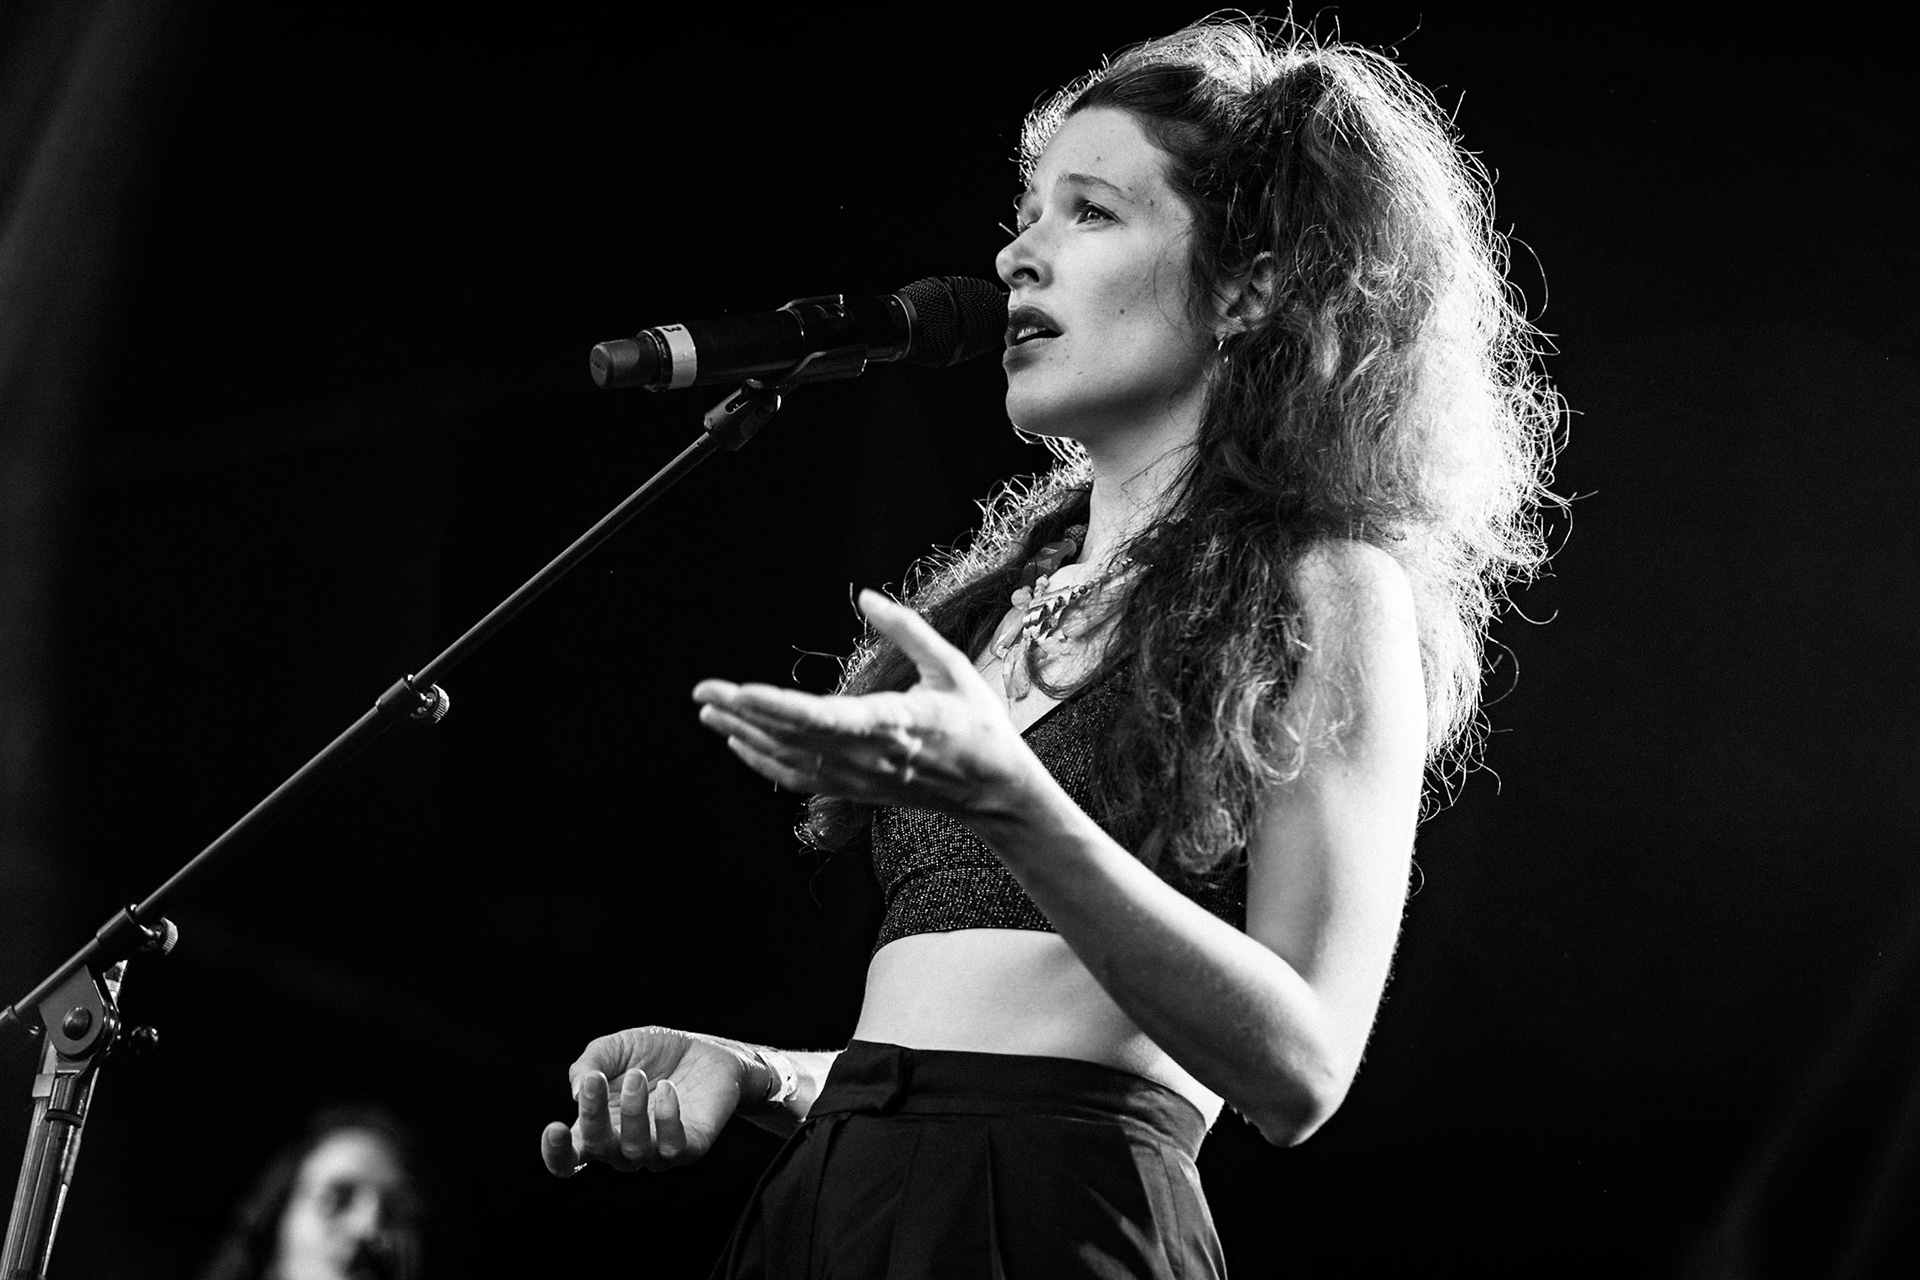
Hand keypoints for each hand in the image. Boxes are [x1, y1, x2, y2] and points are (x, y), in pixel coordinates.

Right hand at [539, 1026, 751, 1175]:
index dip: (556, 1154)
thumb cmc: (655, 1053)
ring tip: (637, 1076)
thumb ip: (588, 1064)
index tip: (554, 1128)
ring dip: (631, 1112)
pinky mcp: (689, 1148)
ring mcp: (656, 1151)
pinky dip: (666, 1118)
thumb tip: (576, 1091)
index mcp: (598, 1127)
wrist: (707, 1050)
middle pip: (598, 1149)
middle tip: (596, 1079)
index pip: (569, 1159)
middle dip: (592, 1115)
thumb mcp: (615, 1047)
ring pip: (634, 1150)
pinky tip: (668, 1089)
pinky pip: (672, 1146)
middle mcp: (623, 1146)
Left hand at [692, 589, 1035, 814]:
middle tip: (702, 691)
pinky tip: (739, 744)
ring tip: (708, 711)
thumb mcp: (952, 667)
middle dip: (741, 713)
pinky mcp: (853, 789)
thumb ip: (907, 630)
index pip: (820, 717)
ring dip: (743, 735)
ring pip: (786, 759)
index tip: (737, 690)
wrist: (993, 790)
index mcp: (892, 722)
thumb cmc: (978, 725)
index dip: (773, 706)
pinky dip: (762, 762)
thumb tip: (865, 598)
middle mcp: (866, 756)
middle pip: (789, 736)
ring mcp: (857, 778)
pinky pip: (797, 778)